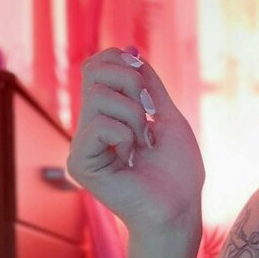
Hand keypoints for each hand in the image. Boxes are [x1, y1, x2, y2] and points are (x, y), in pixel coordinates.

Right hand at [67, 48, 205, 235]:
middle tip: (149, 117)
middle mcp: (91, 126)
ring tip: (143, 145)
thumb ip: (148, 84)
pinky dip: (124, 136)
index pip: (96, 66)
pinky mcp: (80, 162)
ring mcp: (83, 144)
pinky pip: (99, 125)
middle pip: (94, 71)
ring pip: (99, 97)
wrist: (179, 208)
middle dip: (132, 84)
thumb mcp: (168, 116)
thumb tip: (129, 49)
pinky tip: (130, 159)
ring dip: (135, 117)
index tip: (144, 81)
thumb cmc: (178, 171)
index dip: (118, 60)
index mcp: (109, 114)